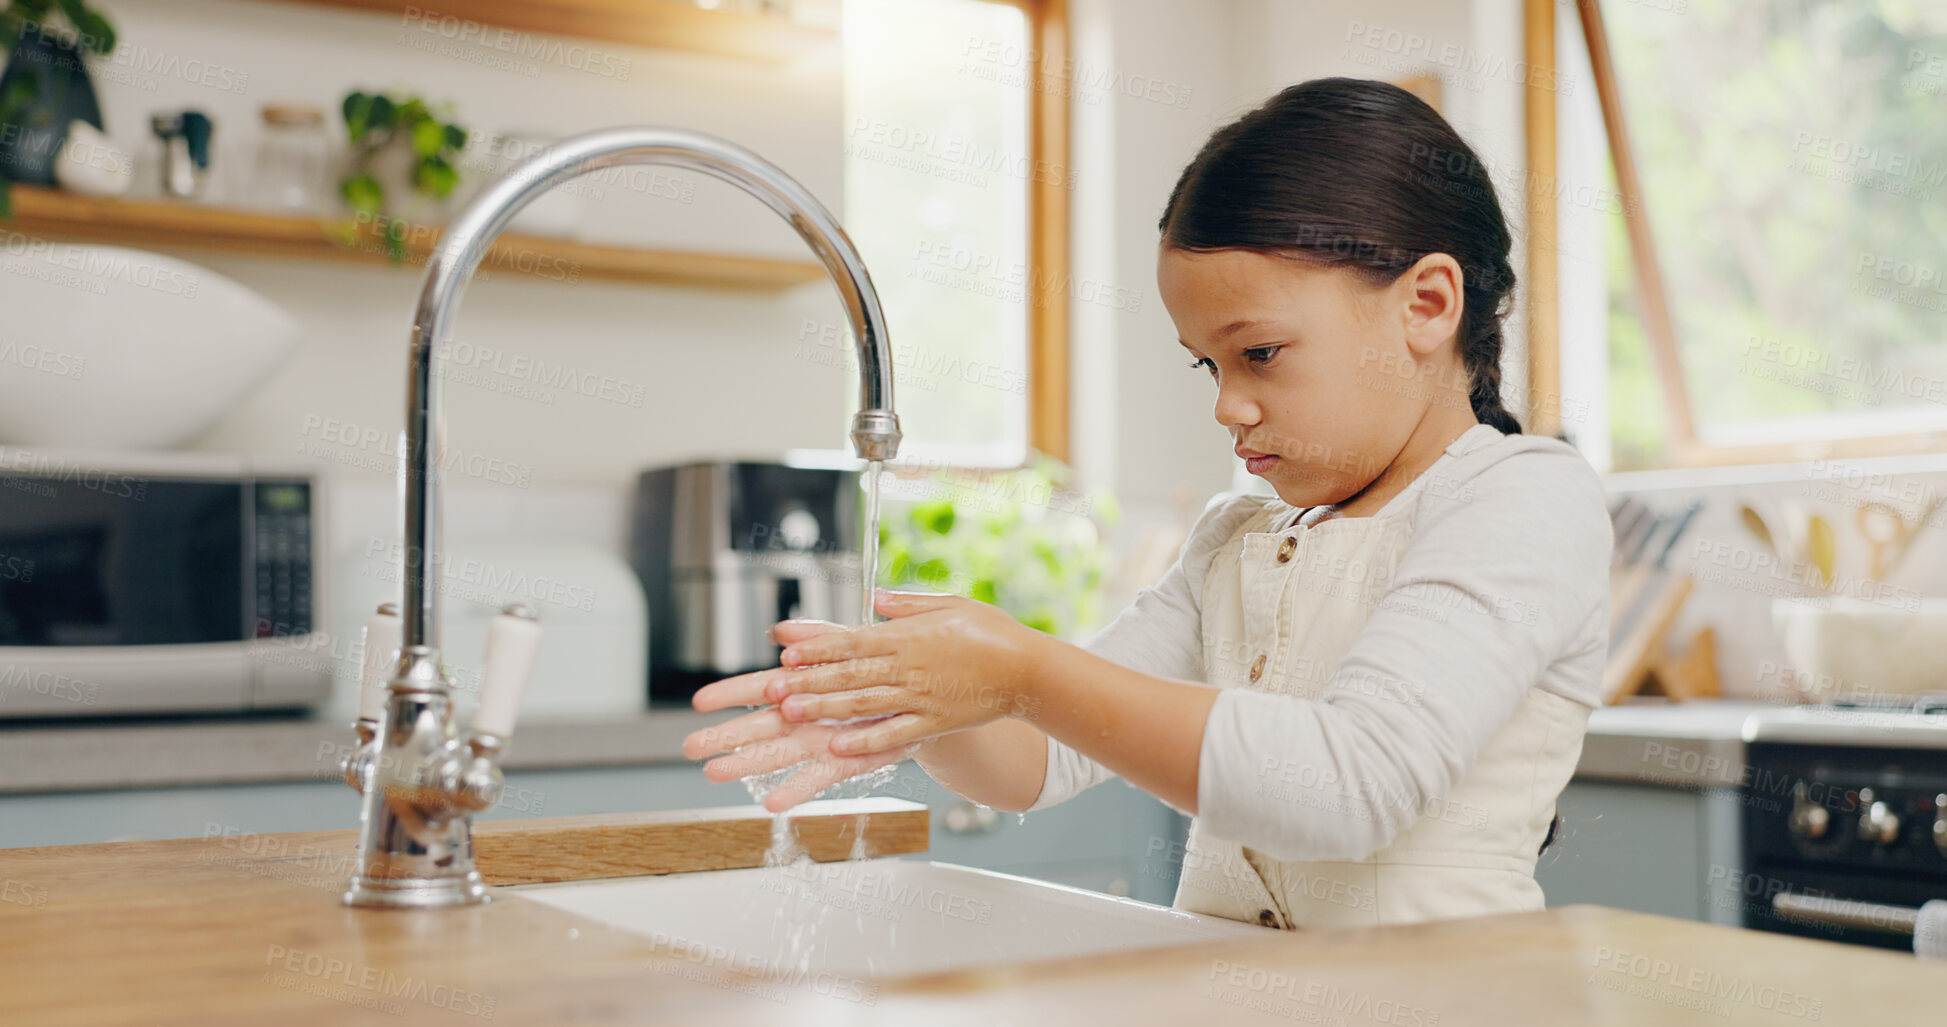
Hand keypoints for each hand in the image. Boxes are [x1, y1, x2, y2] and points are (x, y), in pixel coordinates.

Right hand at [684, 618, 915, 812]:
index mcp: (801, 687)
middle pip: (756, 727)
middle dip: (723, 736)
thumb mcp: (849, 645)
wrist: (920, 701)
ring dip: (746, 765)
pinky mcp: (842, 763)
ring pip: (776, 756)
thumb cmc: (879, 673)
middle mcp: (803, 718)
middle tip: (691, 746)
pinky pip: (816, 779)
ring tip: (715, 772)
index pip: (757, 688)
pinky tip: (772, 802)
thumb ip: (817, 639)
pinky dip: (795, 790)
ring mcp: (818, 743)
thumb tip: (782, 630)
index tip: (699, 701)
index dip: (728, 694)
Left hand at [764, 589, 1050, 755]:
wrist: (1028, 669)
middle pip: (850, 675)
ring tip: (791, 715)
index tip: (787, 653)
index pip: (853, 642)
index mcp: (908, 636)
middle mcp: (909, 667)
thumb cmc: (991, 632)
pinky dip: (864, 742)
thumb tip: (874, 597)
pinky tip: (836, 749)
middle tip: (771, 688)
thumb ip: (908, 604)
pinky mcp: (934, 722)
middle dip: (808, 681)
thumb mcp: (951, 604)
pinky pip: (893, 735)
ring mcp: (921, 698)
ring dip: (824, 710)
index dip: (818, 649)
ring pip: (864, 705)